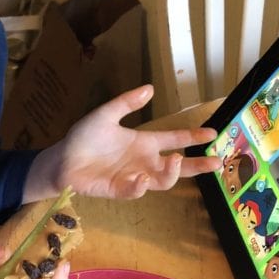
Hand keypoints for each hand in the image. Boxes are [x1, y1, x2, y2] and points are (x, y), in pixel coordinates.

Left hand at [27, 84, 221, 200]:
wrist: (61, 159)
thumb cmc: (84, 137)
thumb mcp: (106, 114)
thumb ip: (127, 103)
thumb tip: (150, 88)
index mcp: (143, 142)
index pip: (174, 139)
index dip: (193, 136)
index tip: (213, 133)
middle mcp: (143, 161)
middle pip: (178, 166)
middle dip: (198, 165)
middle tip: (217, 162)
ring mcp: (134, 177)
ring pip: (163, 181)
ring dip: (171, 173)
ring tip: (174, 160)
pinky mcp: (120, 190)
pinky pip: (137, 190)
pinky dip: (141, 185)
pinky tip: (141, 177)